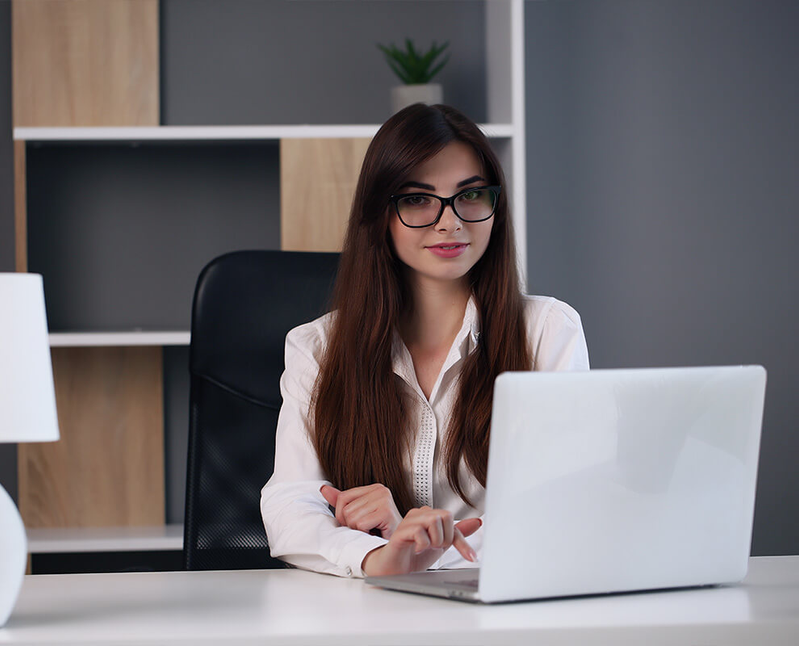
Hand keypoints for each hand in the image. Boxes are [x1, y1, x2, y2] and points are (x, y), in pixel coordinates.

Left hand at [320, 483, 402, 538]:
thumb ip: (342, 502)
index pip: (342, 497)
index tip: (355, 523)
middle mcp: (380, 490)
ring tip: (372, 531)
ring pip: (351, 518)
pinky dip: (365, 533)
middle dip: (351, 525)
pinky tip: (376, 533)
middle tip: (367, 529)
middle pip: (346, 509)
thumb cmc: (382, 531)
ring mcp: (384, 499)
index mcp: (374, 488)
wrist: (400, 546)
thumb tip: (324, 489)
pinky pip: (360, 524)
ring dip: (359, 531)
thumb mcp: (360, 514)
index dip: (342, 515)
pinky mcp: (386, 511)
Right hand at [361, 507, 481, 576]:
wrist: (396, 570)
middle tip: (435, 548)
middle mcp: (419, 514)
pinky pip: (419, 531)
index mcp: (429, 515)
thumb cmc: (415, 556)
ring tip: (426, 548)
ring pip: (433, 520)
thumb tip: (476, 522)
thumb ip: (457, 533)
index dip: (462, 541)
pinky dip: (423, 544)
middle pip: (445, 516)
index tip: (471, 556)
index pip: (452, 520)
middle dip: (445, 538)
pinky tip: (417, 549)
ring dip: (434, 540)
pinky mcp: (400, 531)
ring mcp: (409, 521)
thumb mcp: (442, 545)